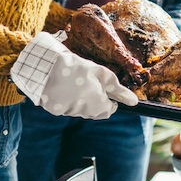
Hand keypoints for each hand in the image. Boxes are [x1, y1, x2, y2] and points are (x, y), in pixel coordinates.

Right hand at [10, 32, 137, 119]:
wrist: (47, 67)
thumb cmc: (78, 68)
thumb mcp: (103, 75)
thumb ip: (118, 90)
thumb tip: (134, 102)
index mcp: (98, 105)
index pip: (110, 110)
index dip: (109, 98)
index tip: (104, 87)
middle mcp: (84, 113)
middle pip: (96, 111)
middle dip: (96, 99)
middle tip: (89, 82)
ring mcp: (69, 112)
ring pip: (82, 109)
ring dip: (82, 100)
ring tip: (75, 82)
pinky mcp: (55, 110)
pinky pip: (67, 107)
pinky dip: (68, 100)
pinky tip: (64, 87)